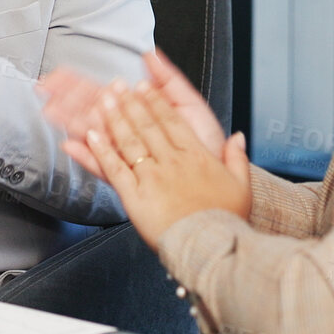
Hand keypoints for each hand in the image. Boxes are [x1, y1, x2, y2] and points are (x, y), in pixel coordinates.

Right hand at [39, 50, 224, 157]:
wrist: (220, 176)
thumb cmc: (207, 143)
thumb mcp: (189, 102)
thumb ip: (167, 78)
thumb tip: (150, 54)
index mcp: (138, 113)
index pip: (101, 94)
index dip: (79, 83)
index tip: (59, 74)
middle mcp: (128, 132)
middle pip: (89, 111)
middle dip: (66, 99)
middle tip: (43, 88)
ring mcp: (126, 153)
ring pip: (91, 134)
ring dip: (69, 121)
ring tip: (49, 110)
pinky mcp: (130, 175)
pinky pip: (103, 164)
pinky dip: (87, 155)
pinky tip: (72, 143)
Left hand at [74, 82, 252, 247]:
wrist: (210, 246)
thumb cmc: (225, 220)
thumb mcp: (241, 186)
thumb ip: (237, 158)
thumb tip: (238, 137)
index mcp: (197, 157)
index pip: (172, 121)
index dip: (156, 102)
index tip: (145, 87)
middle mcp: (172, 162)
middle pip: (148, 126)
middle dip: (131, 103)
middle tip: (118, 87)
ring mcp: (152, 178)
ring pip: (130, 142)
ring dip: (115, 119)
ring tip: (104, 101)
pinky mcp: (135, 196)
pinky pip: (114, 168)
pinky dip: (101, 151)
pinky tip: (92, 136)